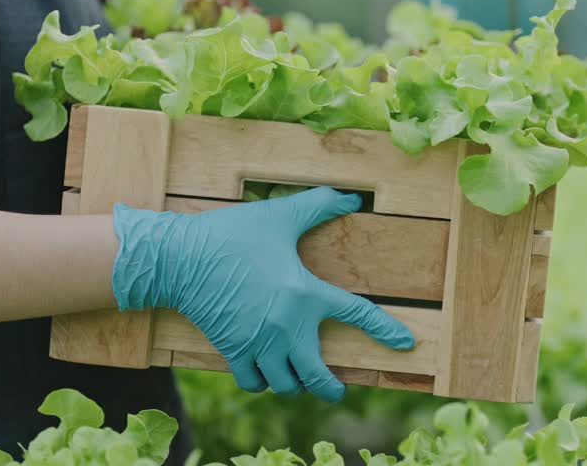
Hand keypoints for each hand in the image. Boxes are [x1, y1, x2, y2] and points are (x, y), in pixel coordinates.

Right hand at [110, 187, 415, 400]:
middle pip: (317, 376)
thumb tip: (351, 197)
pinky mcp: (233, 350)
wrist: (181, 258)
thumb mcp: (279, 215)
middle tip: (335, 389)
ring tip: (299, 378)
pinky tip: (265, 373)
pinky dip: (262, 382)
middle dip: (330, 388)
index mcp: (305, 293)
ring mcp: (259, 343)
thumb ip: (317, 205)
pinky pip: (253, 383)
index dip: (385, 331)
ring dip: (295, 384)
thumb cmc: (231, 234)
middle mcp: (286, 327)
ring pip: (286, 384)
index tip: (405, 344)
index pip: (358, 315)